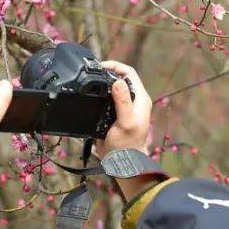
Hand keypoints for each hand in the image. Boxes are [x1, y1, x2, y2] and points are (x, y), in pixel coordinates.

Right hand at [94, 61, 157, 201]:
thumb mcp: (125, 123)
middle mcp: (133, 100)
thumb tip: (118, 81)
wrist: (122, 162)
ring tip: (88, 82)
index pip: (129, 73)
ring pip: (112, 88)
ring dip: (101, 84)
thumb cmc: (127, 145)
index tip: (100, 66)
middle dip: (106, 73)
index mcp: (140, 99)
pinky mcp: (114, 114)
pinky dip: (98, 95)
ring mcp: (123, 107)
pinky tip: (89, 96)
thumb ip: (123, 102)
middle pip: (120, 78)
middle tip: (91, 74)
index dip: (115, 66)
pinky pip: (106, 99)